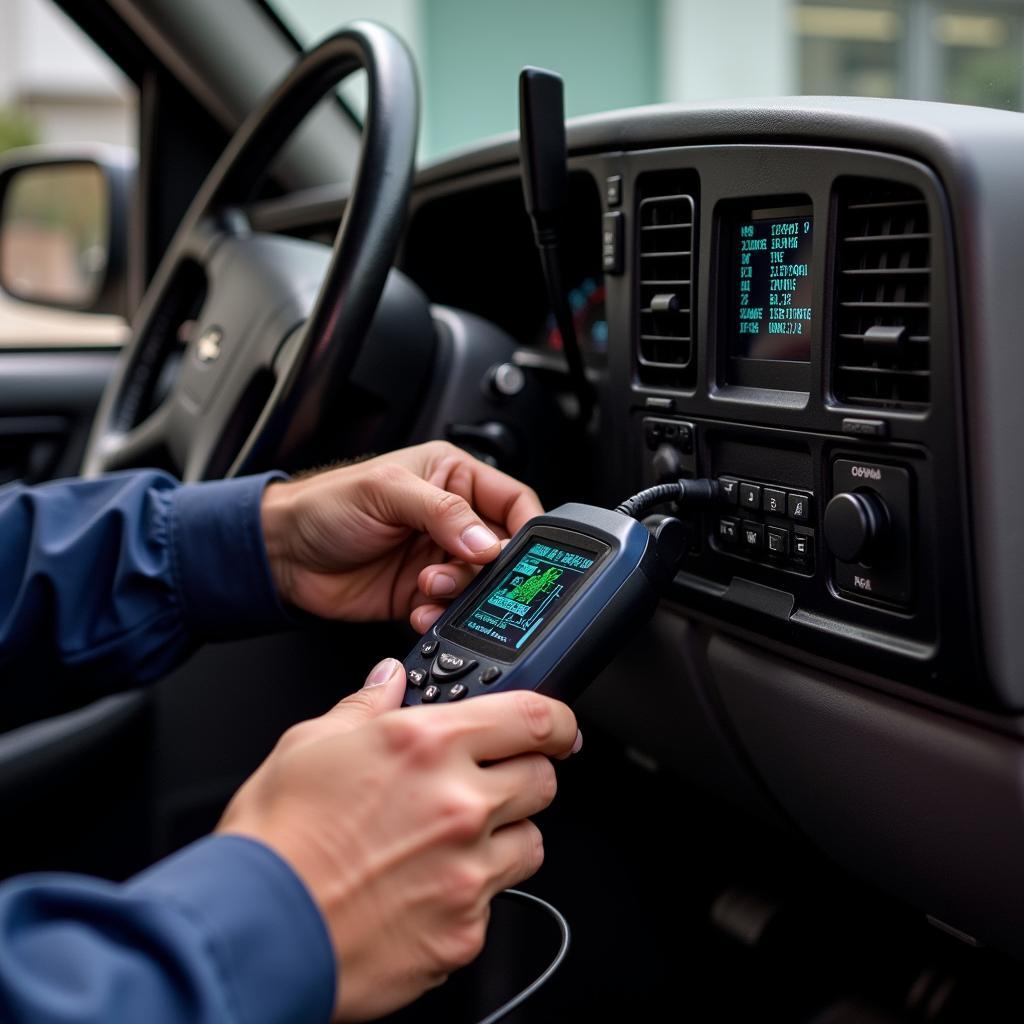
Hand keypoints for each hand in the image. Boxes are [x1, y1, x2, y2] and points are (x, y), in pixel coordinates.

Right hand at [218, 658, 579, 1020]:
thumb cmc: (275, 838)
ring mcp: (467, 871)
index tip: (559, 728)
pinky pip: (496, 904)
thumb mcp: (311, 744)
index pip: (534, 717)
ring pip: (530, 843)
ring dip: (503, 838)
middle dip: (524, 777)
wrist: (253, 930)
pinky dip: (471, 896)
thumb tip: (389, 679)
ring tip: (447, 845)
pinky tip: (424, 889)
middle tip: (485, 786)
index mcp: (426, 744)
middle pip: (543, 780)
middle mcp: (459, 803)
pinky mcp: (464, 931)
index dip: (558, 720)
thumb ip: (367, 706)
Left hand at [260, 442, 542, 630]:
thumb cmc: (324, 505)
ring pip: (480, 585)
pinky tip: (420, 610)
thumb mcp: (386, 492)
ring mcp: (438, 558)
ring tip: (428, 586)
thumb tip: (487, 541)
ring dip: (461, 593)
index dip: (528, 528)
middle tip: (470, 575)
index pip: (513, 500)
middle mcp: (451, 517)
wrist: (281, 553)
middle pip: (503, 549)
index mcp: (452, 477)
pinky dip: (442, 616)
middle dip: (492, 569)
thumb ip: (442, 512)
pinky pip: (451, 610)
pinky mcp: (422, 594)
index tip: (524, 554)